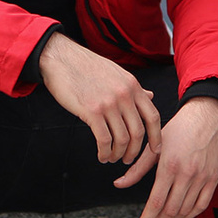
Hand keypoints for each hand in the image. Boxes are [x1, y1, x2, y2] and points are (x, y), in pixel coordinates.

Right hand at [39, 33, 161, 163]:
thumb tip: (150, 96)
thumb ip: (134, 88)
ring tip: (110, 158)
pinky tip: (101, 155)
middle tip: (127, 159)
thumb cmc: (87, 67)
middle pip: (138, 132)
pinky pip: (104, 140)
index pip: (153, 116)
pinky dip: (104, 152)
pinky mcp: (92, 111)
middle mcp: (124, 95)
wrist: (62, 58)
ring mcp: (109, 103)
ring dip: (117, 154)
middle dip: (134, 151)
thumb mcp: (117, 73)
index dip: (156, 137)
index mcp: (133, 86)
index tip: (154, 150)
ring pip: (122, 139)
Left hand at [114, 96, 217, 217]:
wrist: (208, 117)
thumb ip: (137, 169)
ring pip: (186, 210)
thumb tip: (120, 184)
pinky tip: (179, 215)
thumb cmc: (180, 129)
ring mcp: (202, 178)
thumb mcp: (155, 147)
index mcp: (169, 165)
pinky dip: (189, 214)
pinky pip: (201, 205)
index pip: (156, 202)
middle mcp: (187, 174)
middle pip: (171, 211)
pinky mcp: (213, 178)